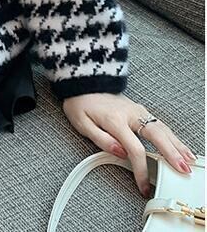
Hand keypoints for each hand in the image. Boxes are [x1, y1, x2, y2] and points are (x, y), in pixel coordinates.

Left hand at [62, 92, 197, 197]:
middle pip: (157, 135)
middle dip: (172, 154)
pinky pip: (160, 124)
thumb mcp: (82, 123)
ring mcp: (137, 110)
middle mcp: (130, 114)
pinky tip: (181, 146)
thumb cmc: (80, 104)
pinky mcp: (140, 110)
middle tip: (182, 170)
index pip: (135, 149)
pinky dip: (173, 137)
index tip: (143, 185)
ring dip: (177, 145)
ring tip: (189, 161)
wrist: (83, 84)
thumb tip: (120, 153)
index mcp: (114, 120)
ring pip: (162, 128)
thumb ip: (101, 139)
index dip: (141, 170)